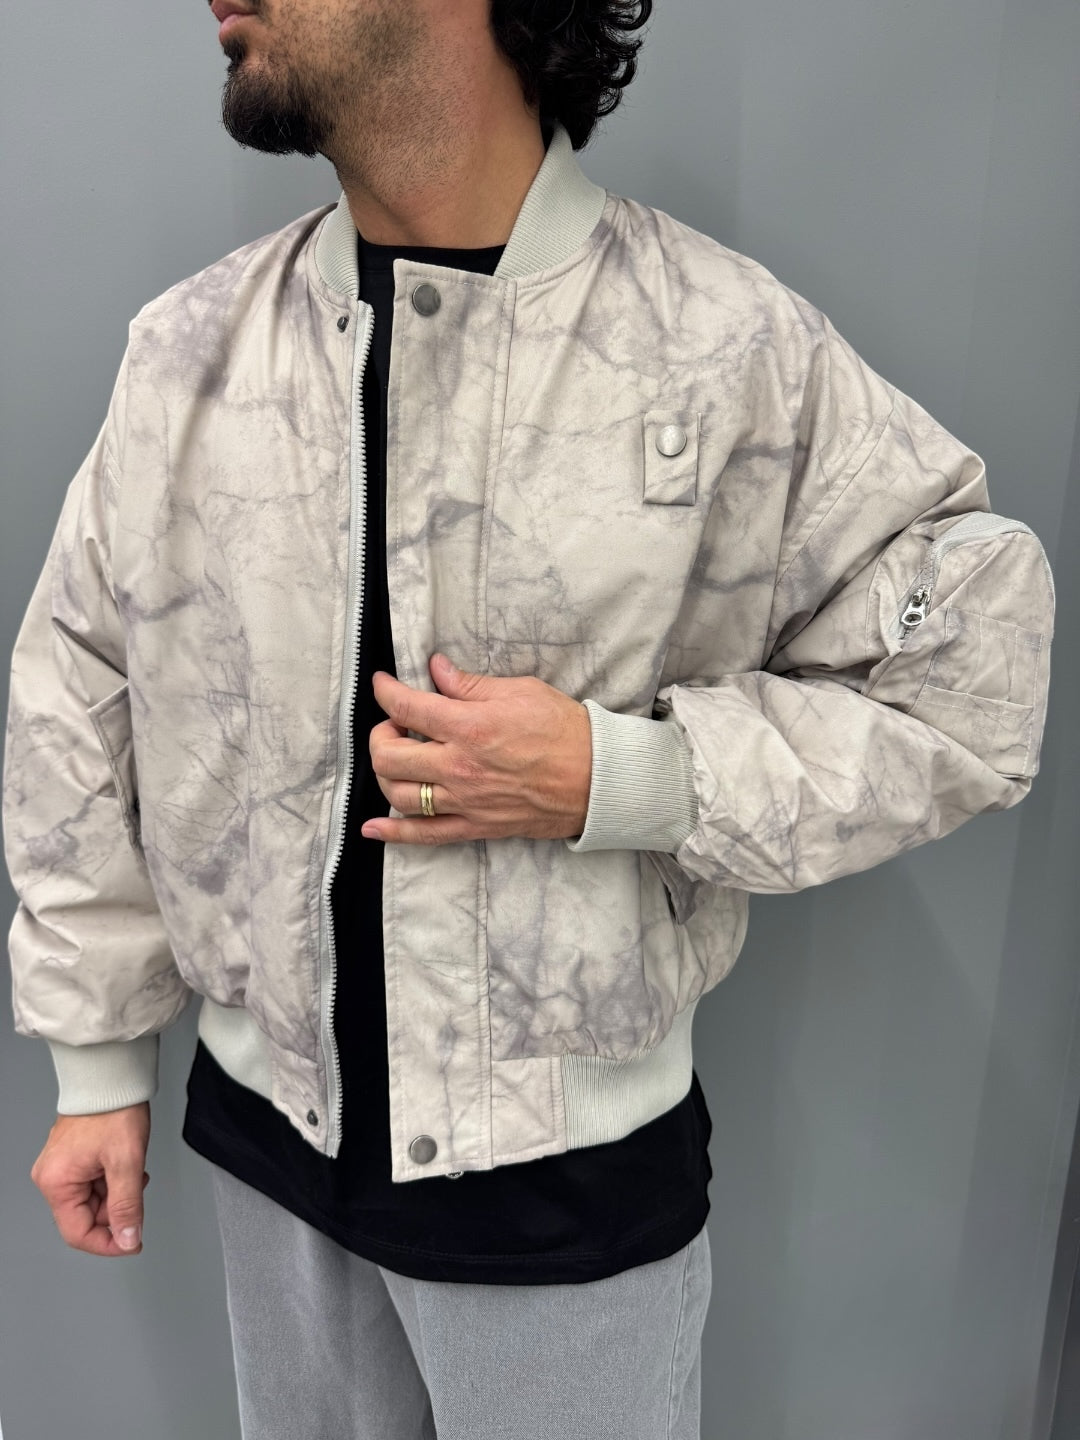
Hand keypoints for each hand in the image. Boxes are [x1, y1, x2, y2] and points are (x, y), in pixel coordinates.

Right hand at [30, 1103, 150, 1257]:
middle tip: (138, 1192)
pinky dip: (113, 1181)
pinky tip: (126, 1165)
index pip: (77, 1233)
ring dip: (117, 1194)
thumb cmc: (113, 1109)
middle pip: (86, 1217)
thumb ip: (127, 1205)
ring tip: (133, 1170)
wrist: (112, 1076)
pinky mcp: (73, 1158)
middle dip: (116, 1211)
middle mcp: (52, 1177)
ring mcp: (62, 1167)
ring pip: (93, 1200)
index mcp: (56, 1182)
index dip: (108, 1243)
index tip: (132, 1241)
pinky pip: (93, 1183)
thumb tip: (127, 1238)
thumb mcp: (126, 1162)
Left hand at [362, 653, 591, 845]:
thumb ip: (470, 685)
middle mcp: (459, 767)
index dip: (385, 692)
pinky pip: (423, 835)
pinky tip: (373, 827)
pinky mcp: (474, 826)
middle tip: (395, 724)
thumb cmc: (565, 731)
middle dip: (380, 734)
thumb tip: (437, 670)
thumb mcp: (520, 692)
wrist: (597, 779)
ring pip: (398, 793)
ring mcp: (464, 801)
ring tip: (398, 758)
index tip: (382, 684)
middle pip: (387, 755)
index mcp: (469, 727)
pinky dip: (393, 832)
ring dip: (386, 773)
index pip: (406, 708)